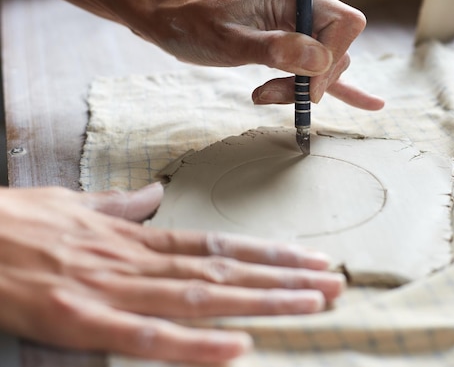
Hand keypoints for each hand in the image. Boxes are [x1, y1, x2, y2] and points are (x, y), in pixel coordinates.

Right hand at [0, 183, 344, 363]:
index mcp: (135, 238)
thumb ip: (123, 207)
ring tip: (310, 304)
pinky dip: (194, 344)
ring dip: (260, 301)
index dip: (267, 253)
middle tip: (331, 283)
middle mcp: (135, 262)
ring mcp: (112, 291)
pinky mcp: (82, 321)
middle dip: (282, 278)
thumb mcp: (76, 206)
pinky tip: (237, 347)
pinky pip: (147, 335)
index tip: (308, 258)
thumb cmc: (17, 225)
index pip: (216, 245)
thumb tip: (155, 196)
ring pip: (201, 296)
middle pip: (224, 270)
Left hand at [132, 0, 384, 109]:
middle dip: (310, 81)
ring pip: (322, 67)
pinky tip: (367, 103)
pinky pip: (318, 70)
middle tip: (272, 94)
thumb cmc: (192, 24)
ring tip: (263, 95)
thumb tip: (319, 62)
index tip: (306, 86)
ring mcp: (295, 30)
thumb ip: (275, 50)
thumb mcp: (229, 40)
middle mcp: (299, 12)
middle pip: (335, 50)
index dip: (333, 58)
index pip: (343, 24)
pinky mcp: (286, 50)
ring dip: (300, 89)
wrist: (167, 20)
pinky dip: (340, 88)